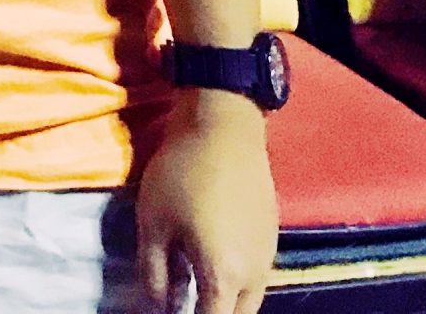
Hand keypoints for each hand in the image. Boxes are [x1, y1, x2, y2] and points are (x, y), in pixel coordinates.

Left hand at [135, 92, 274, 313]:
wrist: (225, 129)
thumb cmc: (182, 175)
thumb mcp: (154, 224)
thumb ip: (153, 273)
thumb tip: (154, 306)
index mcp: (225, 277)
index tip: (169, 312)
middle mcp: (255, 276)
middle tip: (180, 303)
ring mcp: (268, 257)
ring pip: (248, 299)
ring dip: (224, 302)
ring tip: (191, 287)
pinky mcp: (271, 237)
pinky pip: (255, 276)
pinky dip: (234, 282)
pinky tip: (209, 262)